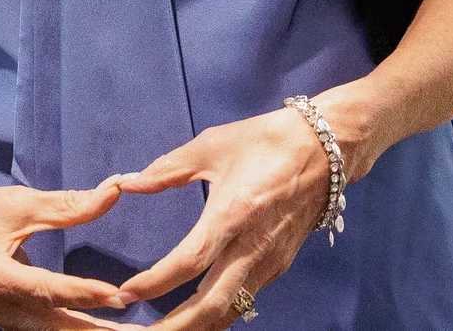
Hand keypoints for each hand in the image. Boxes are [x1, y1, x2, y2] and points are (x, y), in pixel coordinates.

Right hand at [0, 174, 127, 329]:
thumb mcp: (17, 202)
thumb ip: (67, 204)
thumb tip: (115, 190)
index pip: (46, 289)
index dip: (83, 293)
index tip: (119, 295)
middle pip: (56, 326)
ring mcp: (3, 319)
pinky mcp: (11, 321)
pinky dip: (78, 330)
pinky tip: (107, 330)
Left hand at [105, 108, 332, 326]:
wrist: (326, 148)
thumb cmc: (266, 141)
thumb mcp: (212, 145)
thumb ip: (167, 169)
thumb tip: (128, 183)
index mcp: (234, 213)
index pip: (190, 261)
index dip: (155, 282)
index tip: (125, 293)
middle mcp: (253, 246)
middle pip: (211, 304)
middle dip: (175, 326)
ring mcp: (270, 261)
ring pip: (230, 310)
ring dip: (195, 326)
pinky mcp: (279, 265)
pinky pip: (244, 300)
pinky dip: (216, 314)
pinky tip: (195, 317)